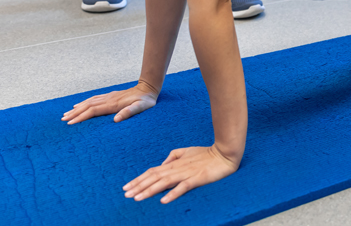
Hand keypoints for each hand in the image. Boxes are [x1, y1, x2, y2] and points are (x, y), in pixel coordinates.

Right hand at [61, 81, 157, 124]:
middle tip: (63, 120)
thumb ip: (129, 112)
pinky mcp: (110, 96)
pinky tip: (80, 105)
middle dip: (75, 113)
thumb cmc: (146, 100)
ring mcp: (108, 97)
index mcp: (113, 104)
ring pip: (89, 102)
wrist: (148, 88)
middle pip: (88, 106)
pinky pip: (94, 99)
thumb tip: (116, 120)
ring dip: (77, 108)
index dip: (81, 117)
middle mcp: (108, 99)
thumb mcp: (141, 108)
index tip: (71, 123)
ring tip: (67, 114)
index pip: (93, 111)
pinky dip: (85, 102)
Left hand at [123, 145, 239, 202]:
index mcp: (174, 163)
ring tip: (137, 198)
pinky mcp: (197, 178)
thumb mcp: (187, 151)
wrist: (224, 153)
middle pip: (154, 177)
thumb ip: (173, 156)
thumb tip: (162, 164)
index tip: (126, 187)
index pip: (152, 171)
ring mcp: (186, 173)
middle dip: (139, 186)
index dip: (139, 179)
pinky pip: (183, 187)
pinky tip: (163, 200)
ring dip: (149, 190)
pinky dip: (172, 193)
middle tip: (126, 194)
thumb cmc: (206, 153)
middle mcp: (177, 168)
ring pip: (164, 182)